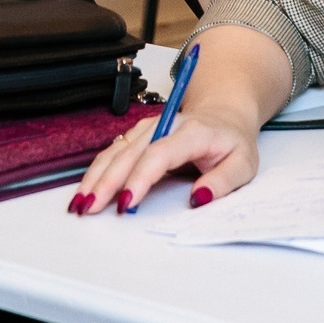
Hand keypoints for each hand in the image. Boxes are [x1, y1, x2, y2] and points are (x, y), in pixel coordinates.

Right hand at [69, 106, 260, 214]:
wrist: (223, 114)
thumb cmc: (231, 142)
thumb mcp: (243, 164)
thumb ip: (223, 182)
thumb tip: (198, 199)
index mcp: (192, 132)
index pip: (160, 154)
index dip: (140, 178)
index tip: (126, 203)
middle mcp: (164, 126)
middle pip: (130, 153)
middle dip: (107, 181)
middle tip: (91, 208)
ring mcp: (148, 129)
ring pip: (116, 152)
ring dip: (96, 177)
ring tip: (80, 203)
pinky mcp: (138, 136)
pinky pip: (113, 153)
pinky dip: (97, 171)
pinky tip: (85, 189)